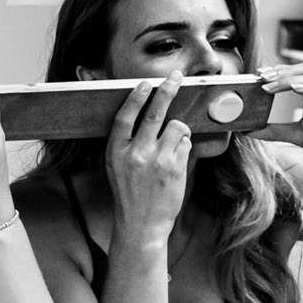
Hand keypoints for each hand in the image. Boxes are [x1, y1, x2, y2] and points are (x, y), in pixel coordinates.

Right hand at [105, 74, 191, 248]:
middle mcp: (135, 153)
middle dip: (166, 91)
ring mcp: (157, 160)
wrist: (140, 224)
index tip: (144, 84)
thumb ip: (127, 144)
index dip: (135, 97)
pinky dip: (185, 146)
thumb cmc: (129, 194)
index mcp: (116, 151)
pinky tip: (176, 160)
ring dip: (179, 130)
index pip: (125, 116)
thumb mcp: (117, 167)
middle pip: (154, 113)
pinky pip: (186, 143)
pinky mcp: (175, 168)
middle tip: (175, 78)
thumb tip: (148, 117)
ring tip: (174, 143)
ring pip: (177, 127)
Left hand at [257, 61, 302, 176]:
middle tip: (261, 76)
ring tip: (270, 84)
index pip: (300, 74)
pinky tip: (295, 88)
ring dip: (290, 77)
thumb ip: (276, 131)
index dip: (280, 71)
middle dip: (282, 70)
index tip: (259, 75)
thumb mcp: (300, 136)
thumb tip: (249, 130)